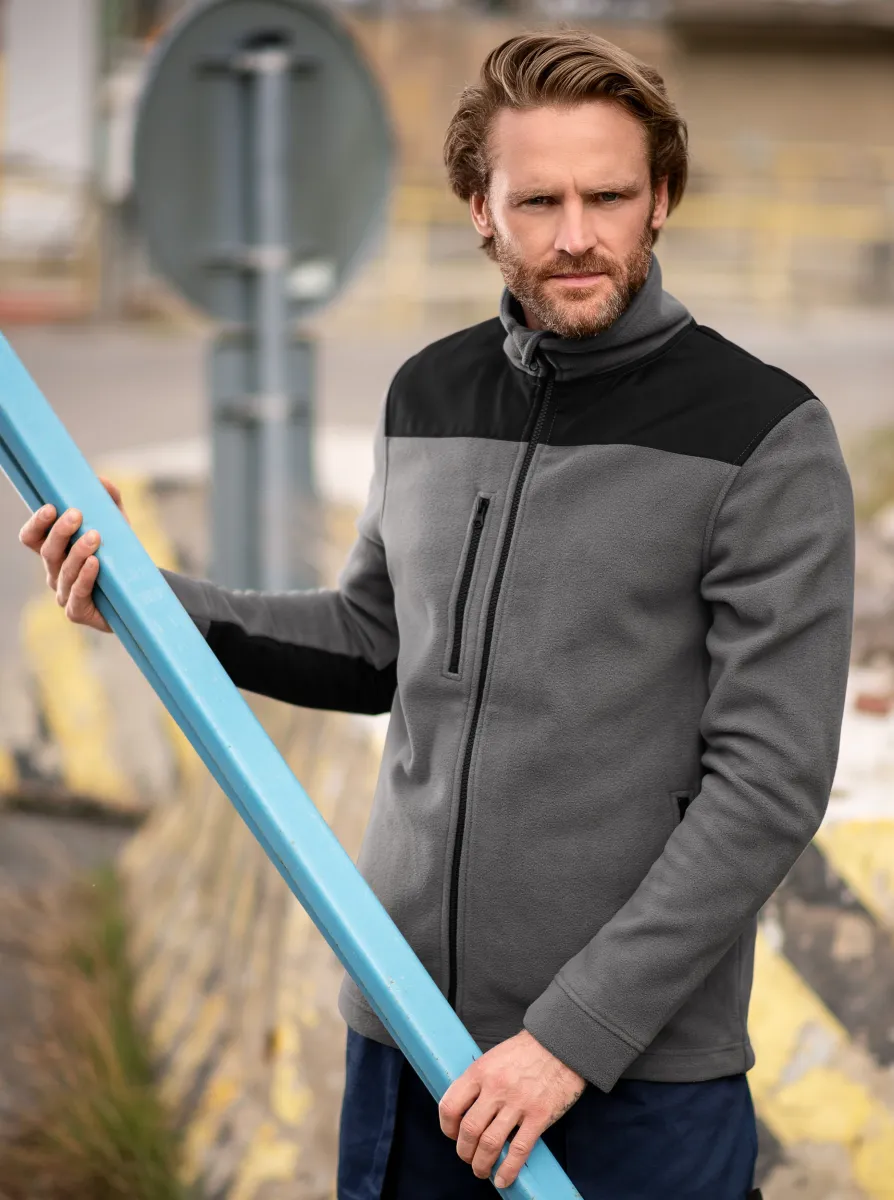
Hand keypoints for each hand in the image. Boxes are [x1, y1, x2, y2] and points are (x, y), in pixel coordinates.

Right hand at [18, 476, 129, 633]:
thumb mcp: (118, 527)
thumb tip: (101, 481)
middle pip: (47, 552)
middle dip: (60, 532)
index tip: (51, 506)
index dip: (36, 523)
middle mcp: (54, 572)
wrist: (140, 595)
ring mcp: (64, 594)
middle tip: (77, 515)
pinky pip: (78, 593)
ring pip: (64, 571)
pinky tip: (95, 563)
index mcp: (55, 552)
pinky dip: (86, 577)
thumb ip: (110, 503)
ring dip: (78, 552)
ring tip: (94, 537)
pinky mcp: (78, 611)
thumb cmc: (121, 558)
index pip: (32, 537)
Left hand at [438, 1029, 585, 1189]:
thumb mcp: (495, 1056)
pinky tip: (503, 1179)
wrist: (561, 1043)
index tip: (452, 1135)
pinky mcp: (539, 1115)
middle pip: (469, 1130)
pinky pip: (519, 1150)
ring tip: (482, 1171)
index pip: (450, 1105)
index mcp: (481, 1071)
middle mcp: (496, 1088)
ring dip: (481, 1164)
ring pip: (490, 1144)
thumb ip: (480, 1080)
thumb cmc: (527, 1050)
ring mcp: (518, 1103)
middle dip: (464, 1152)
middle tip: (468, 1157)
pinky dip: (508, 1170)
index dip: (446, 1127)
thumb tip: (467, 1108)